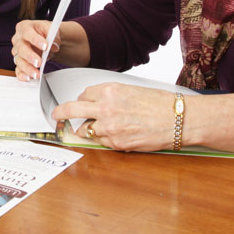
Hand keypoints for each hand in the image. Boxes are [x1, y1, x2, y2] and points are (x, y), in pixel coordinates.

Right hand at [11, 20, 58, 80]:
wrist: (46, 39)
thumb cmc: (45, 32)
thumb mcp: (51, 28)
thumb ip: (53, 34)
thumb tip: (54, 45)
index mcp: (24, 27)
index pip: (26, 32)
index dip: (35, 39)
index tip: (45, 46)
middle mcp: (18, 39)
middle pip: (21, 48)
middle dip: (30, 56)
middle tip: (39, 63)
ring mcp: (17, 52)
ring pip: (19, 60)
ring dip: (27, 68)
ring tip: (37, 74)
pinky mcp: (19, 62)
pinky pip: (18, 69)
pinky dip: (22, 75)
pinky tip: (29, 78)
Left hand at [52, 83, 174, 151]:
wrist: (177, 120)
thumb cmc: (160, 103)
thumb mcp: (131, 90)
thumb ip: (111, 95)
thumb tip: (96, 101)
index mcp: (110, 90)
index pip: (84, 94)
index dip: (82, 100)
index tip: (80, 103)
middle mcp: (106, 108)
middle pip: (72, 109)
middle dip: (61, 112)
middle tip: (56, 115)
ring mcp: (109, 127)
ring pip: (86, 129)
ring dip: (88, 129)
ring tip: (99, 128)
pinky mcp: (116, 143)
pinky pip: (100, 142)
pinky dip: (103, 139)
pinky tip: (115, 135)